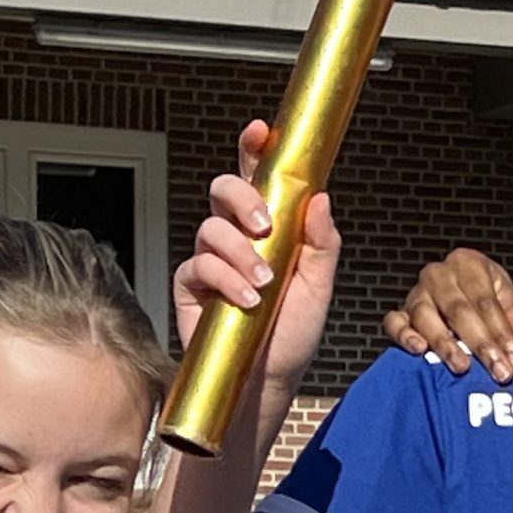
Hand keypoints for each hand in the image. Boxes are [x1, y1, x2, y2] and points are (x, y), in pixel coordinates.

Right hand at [170, 120, 342, 406]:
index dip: (255, 150)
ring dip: (240, 253)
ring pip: (212, 227)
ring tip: (263, 284)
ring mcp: (212, 258)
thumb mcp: (318, 288)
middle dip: (242, 197)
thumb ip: (321, 244)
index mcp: (271, 228)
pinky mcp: (192, 283)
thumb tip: (321, 198)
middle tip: (264, 225)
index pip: (259, 178)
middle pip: (224, 188)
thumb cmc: (293, 333)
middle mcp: (238, 236)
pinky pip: (198, 264)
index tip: (260, 132)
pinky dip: (224, 279)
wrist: (267, 380)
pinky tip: (246, 300)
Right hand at [382, 247, 512, 381]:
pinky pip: (394, 322)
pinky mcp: (400, 312)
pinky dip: (404, 335)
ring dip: (445, 344)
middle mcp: (438, 274)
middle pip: (459, 310)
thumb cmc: (483, 293)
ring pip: (426, 316)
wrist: (457, 290)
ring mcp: (416, 293)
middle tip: (498, 372)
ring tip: (462, 367)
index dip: (503, 333)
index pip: (486, 302)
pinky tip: (418, 350)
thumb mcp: (504, 297)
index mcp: (468, 264)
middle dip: (481, 344)